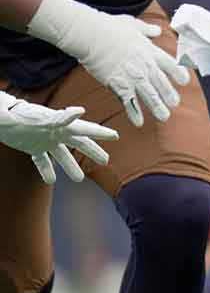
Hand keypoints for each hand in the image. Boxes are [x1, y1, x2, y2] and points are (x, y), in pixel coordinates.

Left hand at [0, 93, 117, 183]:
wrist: (1, 119)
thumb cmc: (15, 116)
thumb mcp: (36, 117)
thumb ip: (59, 118)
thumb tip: (78, 112)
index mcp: (59, 124)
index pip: (84, 128)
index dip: (100, 132)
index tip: (115, 135)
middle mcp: (55, 132)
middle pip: (79, 142)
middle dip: (93, 151)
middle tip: (105, 161)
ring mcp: (45, 140)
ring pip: (62, 155)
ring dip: (71, 167)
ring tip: (78, 179)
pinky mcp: (32, 147)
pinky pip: (42, 161)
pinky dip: (46, 170)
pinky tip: (51, 180)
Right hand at [29, 0, 190, 127]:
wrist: (92, 35)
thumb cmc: (110, 27)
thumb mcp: (133, 24)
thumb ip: (147, 30)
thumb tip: (157, 30)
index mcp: (151, 52)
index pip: (171, 65)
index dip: (179, 74)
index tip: (184, 81)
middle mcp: (146, 66)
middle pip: (162, 84)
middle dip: (169, 95)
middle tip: (174, 105)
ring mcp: (133, 77)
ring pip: (150, 96)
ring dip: (157, 108)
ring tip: (164, 117)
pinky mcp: (119, 85)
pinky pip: (130, 103)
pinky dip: (135, 113)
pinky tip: (139, 122)